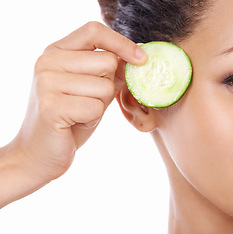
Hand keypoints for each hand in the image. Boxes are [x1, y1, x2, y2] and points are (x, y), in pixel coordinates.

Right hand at [12, 21, 145, 184]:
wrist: (40, 152)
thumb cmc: (71, 118)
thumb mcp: (92, 87)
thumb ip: (110, 70)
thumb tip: (139, 54)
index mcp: (57, 51)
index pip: (94, 31)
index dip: (122, 43)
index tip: (141, 59)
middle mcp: (48, 61)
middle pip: (107, 61)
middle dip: (108, 86)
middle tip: (87, 101)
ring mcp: (46, 82)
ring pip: (105, 86)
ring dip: (100, 105)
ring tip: (79, 113)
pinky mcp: (51, 106)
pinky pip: (96, 107)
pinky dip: (92, 119)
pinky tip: (75, 123)